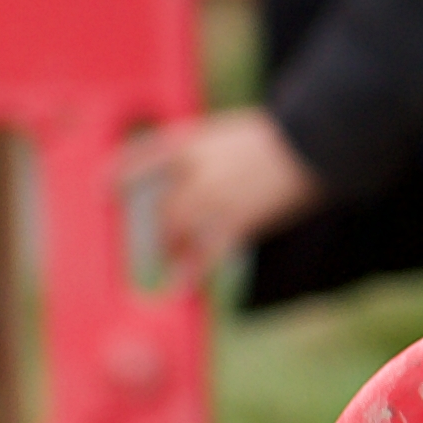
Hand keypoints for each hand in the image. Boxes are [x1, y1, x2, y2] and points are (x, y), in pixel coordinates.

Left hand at [131, 107, 320, 278]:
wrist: (318, 139)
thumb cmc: (294, 133)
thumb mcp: (246, 134)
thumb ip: (225, 156)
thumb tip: (224, 180)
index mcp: (194, 140)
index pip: (144, 155)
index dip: (121, 171)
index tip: (105, 188)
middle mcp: (193, 169)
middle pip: (167, 209)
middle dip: (165, 233)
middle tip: (166, 249)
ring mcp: (211, 196)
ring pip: (179, 231)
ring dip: (176, 252)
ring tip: (177, 267)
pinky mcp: (235, 220)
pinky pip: (207, 252)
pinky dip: (193, 272)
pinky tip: (183, 289)